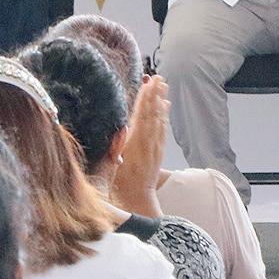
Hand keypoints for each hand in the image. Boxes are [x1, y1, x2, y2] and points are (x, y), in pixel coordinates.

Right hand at [112, 75, 169, 216]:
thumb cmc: (121, 184)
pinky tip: (165, 106)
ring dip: (161, 101)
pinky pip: (163, 128)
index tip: (148, 83)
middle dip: (155, 94)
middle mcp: (149, 144)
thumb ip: (117, 148)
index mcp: (136, 144)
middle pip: (153, 114)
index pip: (141, 116)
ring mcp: (156, 147)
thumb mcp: (113, 167)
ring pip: (160, 119)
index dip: (145, 98)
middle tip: (159, 77)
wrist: (137, 201)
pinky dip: (164, 115)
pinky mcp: (159, 152)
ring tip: (163, 85)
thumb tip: (123, 128)